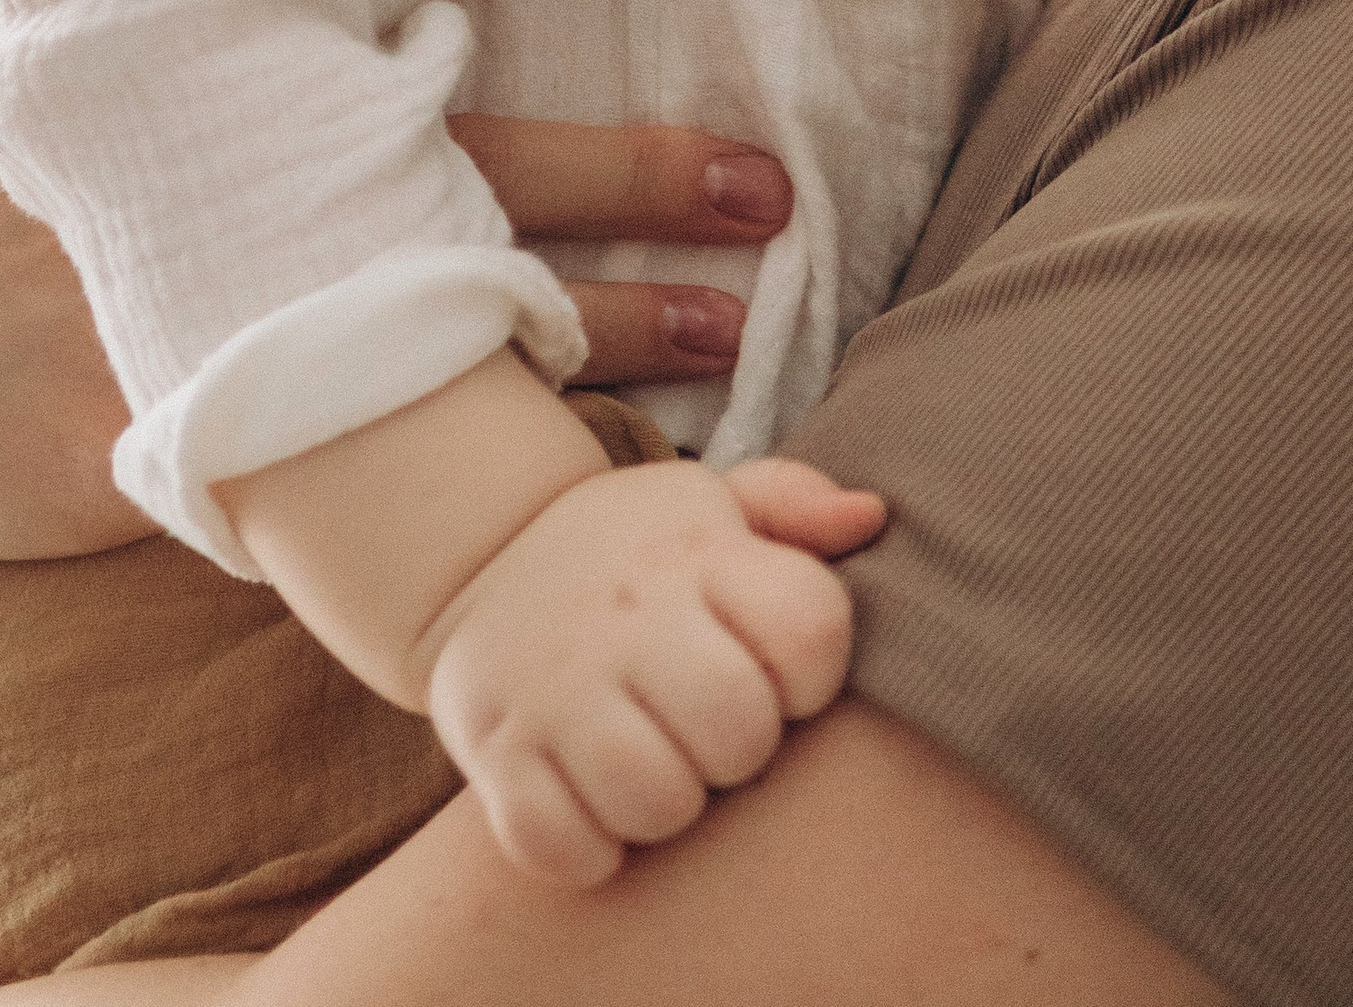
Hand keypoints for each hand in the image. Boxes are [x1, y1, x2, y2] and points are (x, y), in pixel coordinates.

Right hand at [417, 456, 885, 887]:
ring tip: (651, 762)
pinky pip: (568, 847)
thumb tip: (870, 516)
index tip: (777, 672)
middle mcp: (625, 614)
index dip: (812, 671)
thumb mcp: (708, 507)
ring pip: (657, 800)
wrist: (482, 560)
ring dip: (665, 805)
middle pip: (739, 729)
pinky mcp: (495, 750)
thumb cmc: (636, 559)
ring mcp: (554, 684)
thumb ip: (793, 505)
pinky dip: (586, 847)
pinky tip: (589, 797)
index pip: (810, 626)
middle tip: (707, 729)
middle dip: (740, 749)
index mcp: (695, 554)